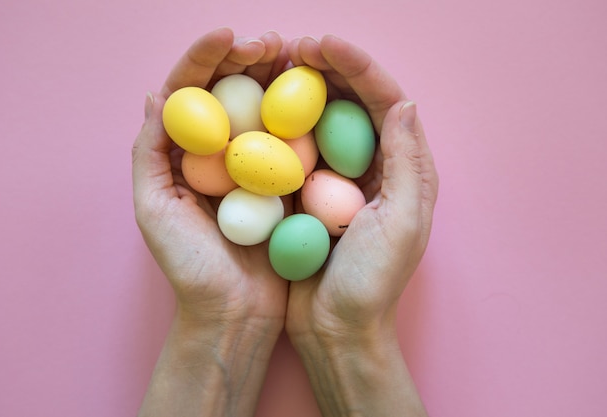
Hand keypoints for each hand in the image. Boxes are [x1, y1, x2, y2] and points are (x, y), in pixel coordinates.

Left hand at [132, 28, 289, 416]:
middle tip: (275, 42)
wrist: (235, 313)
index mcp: (180, 153)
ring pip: (264, 110)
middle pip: (230, 92)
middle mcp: (216, 153)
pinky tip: (317, 97)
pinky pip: (292, 142)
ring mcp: (252, 166)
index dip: (206, 57)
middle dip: (248, 58)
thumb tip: (155, 94)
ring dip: (279, 79)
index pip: (189, 91)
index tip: (229, 35)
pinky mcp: (283, 183)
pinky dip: (302, 117)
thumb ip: (151, 152)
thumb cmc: (190, 269)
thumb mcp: (155, 210)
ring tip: (297, 56)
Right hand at [285, 35, 437, 415]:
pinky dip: (280, 126)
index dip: (357, 66)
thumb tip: (404, 101)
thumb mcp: (400, 222)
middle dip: (327, 69)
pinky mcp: (309, 195)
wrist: (336, 329)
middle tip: (292, 47)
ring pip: (322, 121)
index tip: (322, 44)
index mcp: (404, 169)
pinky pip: (295, 149)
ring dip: (301, 90)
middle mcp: (374, 167)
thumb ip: (406, 161)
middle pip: (352, 103)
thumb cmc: (372, 283)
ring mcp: (339, 180)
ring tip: (274, 67)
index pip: (385, 102)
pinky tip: (257, 110)